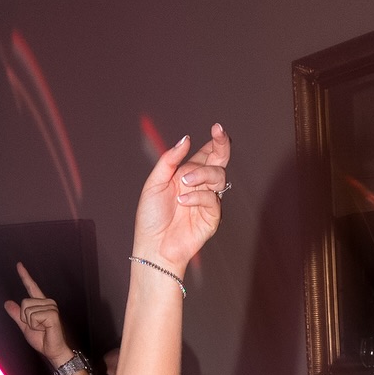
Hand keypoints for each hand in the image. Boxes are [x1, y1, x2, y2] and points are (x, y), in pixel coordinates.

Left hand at [3, 264, 72, 366]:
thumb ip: (17, 314)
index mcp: (40, 304)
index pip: (31, 287)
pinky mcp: (52, 314)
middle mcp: (47, 302)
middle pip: (24, 303)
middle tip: (37, 327)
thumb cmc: (42, 339)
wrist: (52, 351)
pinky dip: (35, 326)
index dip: (25, 276)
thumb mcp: (25, 326)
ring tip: (42, 328)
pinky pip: (33, 316)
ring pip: (27, 310)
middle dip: (25, 318)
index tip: (19, 264)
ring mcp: (51, 307)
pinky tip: (45, 329)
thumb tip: (7, 303)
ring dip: (31, 323)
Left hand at [132, 124, 230, 277]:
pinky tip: (183, 201)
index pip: (207, 154)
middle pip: (219, 161)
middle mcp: (201, 185)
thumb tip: (186, 138)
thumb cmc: (151, 217)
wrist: (153, 246)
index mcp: (188, 174)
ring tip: (183, 183)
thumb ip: (169, 160)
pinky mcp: (212, 218)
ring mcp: (208, 201)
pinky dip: (197, 196)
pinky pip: (212, 200)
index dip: (216, 140)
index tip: (217, 128)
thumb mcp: (155, 183)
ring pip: (217, 176)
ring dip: (201, 174)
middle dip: (222, 145)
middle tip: (219, 133)